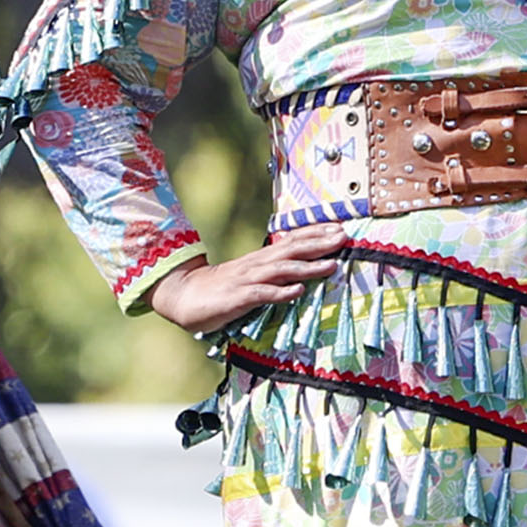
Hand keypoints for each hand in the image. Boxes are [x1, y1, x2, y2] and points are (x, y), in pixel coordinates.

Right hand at [146, 225, 350, 332]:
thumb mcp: (249, 277)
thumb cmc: (220, 289)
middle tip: (344, 237)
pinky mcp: (237, 298)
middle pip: (291, 250)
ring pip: (281, 270)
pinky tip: (298, 291)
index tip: (339, 228)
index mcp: (260, 259)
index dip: (315, 234)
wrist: (182, 295)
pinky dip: (280, 292)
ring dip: (308, 267)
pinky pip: (261, 294)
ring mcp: (247, 280)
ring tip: (332, 265)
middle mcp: (256, 265)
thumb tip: (299, 272)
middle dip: (319, 243)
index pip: (292, 241)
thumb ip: (272, 273)